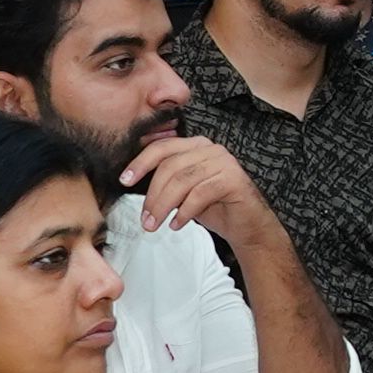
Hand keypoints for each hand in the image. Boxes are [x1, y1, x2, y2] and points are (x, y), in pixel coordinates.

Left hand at [122, 128, 276, 260]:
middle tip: (145, 219)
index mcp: (196, 146)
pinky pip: (199, 194)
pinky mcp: (233, 179)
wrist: (247, 226)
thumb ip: (166, 181)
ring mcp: (224, 162)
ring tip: (155, 225)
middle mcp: (210, 149)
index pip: (162, 148)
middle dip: (152, 195)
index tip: (124, 180)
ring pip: (182, 181)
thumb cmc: (214, 207)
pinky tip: (177, 224)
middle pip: (169, 166)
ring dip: (163, 206)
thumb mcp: (184, 191)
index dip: (141, 163)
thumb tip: (133, 182)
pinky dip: (184, 212)